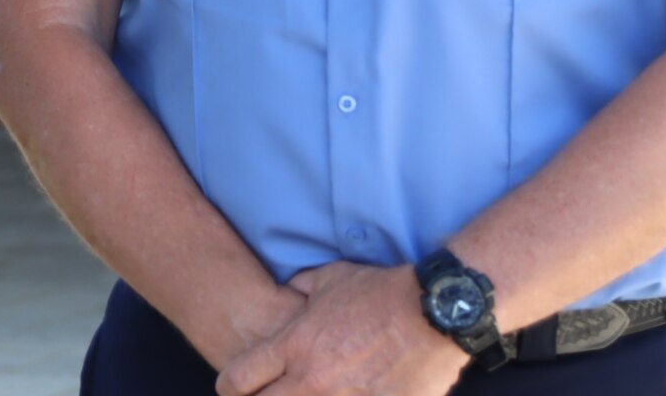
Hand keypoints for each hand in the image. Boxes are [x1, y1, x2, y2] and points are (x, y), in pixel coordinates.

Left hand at [216, 262, 467, 395]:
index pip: (238, 380)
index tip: (236, 388)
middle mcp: (312, 380)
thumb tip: (288, 296)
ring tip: (311, 394)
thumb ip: (297, 292)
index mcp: (293, 346)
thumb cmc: (380, 292)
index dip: (231, 387)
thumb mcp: (327, 280)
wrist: (434, 312)